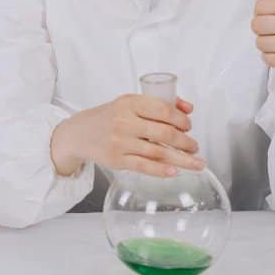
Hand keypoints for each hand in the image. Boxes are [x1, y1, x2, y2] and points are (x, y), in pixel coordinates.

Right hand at [50, 94, 203, 177]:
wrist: (79, 133)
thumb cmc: (109, 117)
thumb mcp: (130, 103)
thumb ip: (159, 103)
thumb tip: (188, 108)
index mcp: (129, 103)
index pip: (163, 109)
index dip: (181, 119)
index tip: (189, 126)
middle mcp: (124, 121)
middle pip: (164, 133)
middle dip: (186, 142)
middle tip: (195, 147)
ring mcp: (120, 142)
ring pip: (158, 152)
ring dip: (181, 159)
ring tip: (195, 162)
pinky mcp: (117, 160)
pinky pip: (144, 166)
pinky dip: (161, 170)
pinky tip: (174, 171)